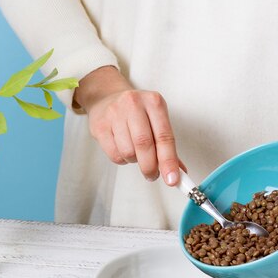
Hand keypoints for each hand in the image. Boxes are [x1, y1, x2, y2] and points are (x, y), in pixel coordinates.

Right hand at [74, 66, 182, 184]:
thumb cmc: (135, 112)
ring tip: (134, 152)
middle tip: (152, 175)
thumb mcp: (155, 120)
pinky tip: (122, 148)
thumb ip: (167, 146)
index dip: (169, 161)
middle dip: (150, 167)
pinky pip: (114, 154)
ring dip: (134, 160)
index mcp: (154, 102)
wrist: (106, 98)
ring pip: (128, 152)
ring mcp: (115, 114)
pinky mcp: (100, 126)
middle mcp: (134, 104)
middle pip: (145, 145)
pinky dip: (122, 159)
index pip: (164, 137)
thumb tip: (178, 172)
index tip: (172, 180)